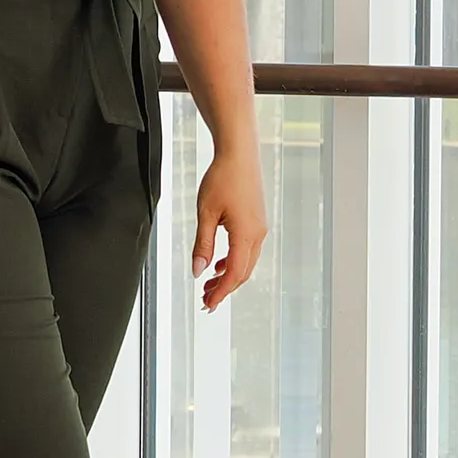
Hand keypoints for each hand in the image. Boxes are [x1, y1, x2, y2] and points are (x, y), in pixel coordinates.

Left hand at [192, 142, 266, 309]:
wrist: (239, 154)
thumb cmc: (222, 178)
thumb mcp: (205, 213)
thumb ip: (202, 245)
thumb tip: (198, 270)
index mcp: (246, 235)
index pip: (234, 274)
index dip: (221, 292)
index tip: (208, 304)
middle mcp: (257, 234)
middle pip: (242, 272)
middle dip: (224, 288)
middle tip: (205, 299)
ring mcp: (259, 228)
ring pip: (246, 262)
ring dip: (228, 276)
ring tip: (209, 284)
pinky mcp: (256, 221)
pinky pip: (247, 250)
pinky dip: (233, 261)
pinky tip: (219, 263)